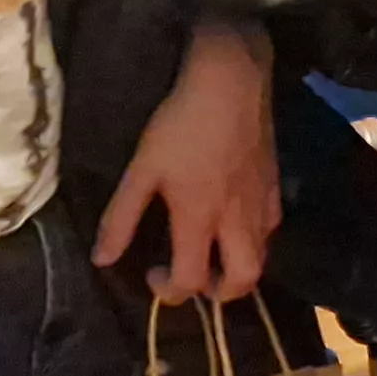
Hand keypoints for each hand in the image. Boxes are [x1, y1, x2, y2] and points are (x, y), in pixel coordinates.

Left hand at [95, 19, 280, 303]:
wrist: (231, 81)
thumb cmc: (181, 124)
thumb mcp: (141, 168)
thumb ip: (122, 217)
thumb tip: (102, 259)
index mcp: (199, 217)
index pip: (191, 280)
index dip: (168, 290)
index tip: (150, 272)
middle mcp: (235, 219)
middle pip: (242, 280)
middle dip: (220, 294)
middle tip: (196, 280)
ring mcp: (260, 203)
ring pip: (261, 257)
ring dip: (237, 268)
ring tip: (214, 255)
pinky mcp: (274, 184)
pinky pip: (270, 227)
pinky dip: (254, 239)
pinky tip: (236, 221)